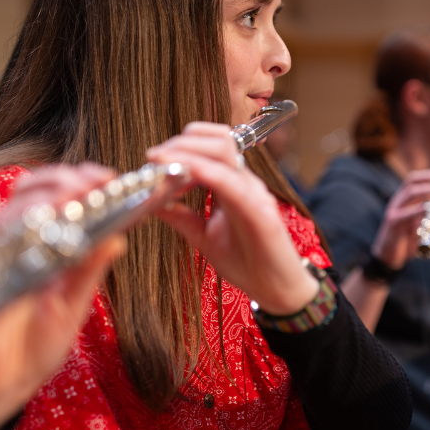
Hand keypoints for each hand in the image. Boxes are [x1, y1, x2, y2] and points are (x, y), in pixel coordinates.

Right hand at [0, 164, 125, 429]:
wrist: (0, 387)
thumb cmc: (34, 345)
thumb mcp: (72, 304)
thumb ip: (90, 269)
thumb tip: (119, 237)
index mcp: (40, 245)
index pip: (54, 197)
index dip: (78, 181)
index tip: (108, 177)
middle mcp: (13, 244)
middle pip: (28, 192)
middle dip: (62, 180)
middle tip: (92, 181)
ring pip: (10, 211)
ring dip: (44, 199)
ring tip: (75, 196)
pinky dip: (18, 232)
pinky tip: (43, 228)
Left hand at [146, 123, 318, 315]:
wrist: (277, 290)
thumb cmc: (248, 262)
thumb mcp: (204, 236)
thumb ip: (181, 216)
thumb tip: (152, 200)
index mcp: (234, 184)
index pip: (212, 145)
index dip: (182, 144)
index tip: (154, 158)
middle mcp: (245, 183)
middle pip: (218, 139)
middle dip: (181, 141)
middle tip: (155, 157)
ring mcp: (254, 195)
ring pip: (224, 152)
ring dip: (188, 152)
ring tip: (162, 162)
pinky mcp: (261, 213)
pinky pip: (231, 185)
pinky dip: (204, 174)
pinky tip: (181, 180)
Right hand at [372, 168, 429, 269]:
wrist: (389, 257)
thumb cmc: (406, 240)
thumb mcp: (422, 224)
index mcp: (405, 199)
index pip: (416, 179)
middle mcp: (398, 201)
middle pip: (412, 180)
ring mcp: (394, 210)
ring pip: (409, 193)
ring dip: (427, 189)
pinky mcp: (392, 223)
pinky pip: (405, 214)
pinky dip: (417, 209)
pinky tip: (428, 208)